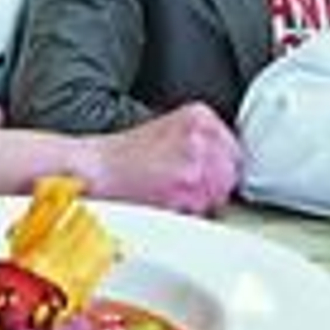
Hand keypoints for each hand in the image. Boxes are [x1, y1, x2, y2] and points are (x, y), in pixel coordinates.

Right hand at [85, 103, 240, 216]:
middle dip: (214, 186)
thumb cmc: (125, 153)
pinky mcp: (185, 191)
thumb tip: (227, 162)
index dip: (221, 167)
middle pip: (231, 174)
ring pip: (218, 195)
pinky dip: (186, 213)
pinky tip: (165, 200)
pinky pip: (202, 211)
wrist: (96, 167)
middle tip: (187, 187)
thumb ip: (203, 140)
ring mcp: (195, 165)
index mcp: (199, 116)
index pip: (234, 149)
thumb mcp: (170, 128)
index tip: (207, 174)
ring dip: (201, 201)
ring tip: (172, 192)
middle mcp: (201, 137)